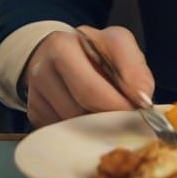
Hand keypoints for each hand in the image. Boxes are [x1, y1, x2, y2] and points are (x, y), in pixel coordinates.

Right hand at [23, 25, 154, 127]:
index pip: (91, 87)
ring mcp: (35, 92)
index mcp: (63, 46)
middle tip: (128, 119)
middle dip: (109, 116)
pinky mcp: (34, 112)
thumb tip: (142, 99)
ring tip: (109, 113)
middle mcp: (42, 69)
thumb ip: (135, 68)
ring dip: (96, 125)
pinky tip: (90, 117)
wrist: (60, 53)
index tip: (138, 111)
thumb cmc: (94, 51)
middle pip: (79, 109)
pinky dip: (81, 131)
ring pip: (72, 124)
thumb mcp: (118, 45)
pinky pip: (62, 132)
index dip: (119, 104)